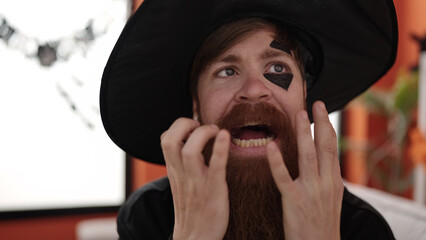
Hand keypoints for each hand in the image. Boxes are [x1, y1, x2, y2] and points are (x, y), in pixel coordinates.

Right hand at [161, 118, 230, 239]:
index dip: (178, 126)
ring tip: (215, 131)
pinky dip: (220, 149)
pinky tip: (225, 136)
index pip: (165, 139)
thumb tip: (192, 142)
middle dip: (185, 124)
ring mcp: (196, 182)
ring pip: (189, 151)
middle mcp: (182, 173)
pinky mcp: (214, 189)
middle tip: (202, 126)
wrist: (196, 237)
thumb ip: (183, 163)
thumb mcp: (182, 182)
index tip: (194, 126)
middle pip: (170, 140)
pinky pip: (215, 166)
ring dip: (203, 134)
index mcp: (174, 170)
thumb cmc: (193, 208)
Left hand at [266, 101, 343, 239]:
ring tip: (298, 115)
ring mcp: (310, 191)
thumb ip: (326, 178)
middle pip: (323, 147)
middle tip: (313, 104)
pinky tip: (270, 147)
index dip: (327, 127)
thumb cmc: (322, 224)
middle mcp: (325, 183)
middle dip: (319, 123)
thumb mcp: (330, 199)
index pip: (331, 148)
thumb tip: (324, 161)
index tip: (322, 110)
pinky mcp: (294, 201)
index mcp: (333, 181)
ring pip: (307, 156)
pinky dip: (277, 161)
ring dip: (303, 134)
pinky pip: (283, 178)